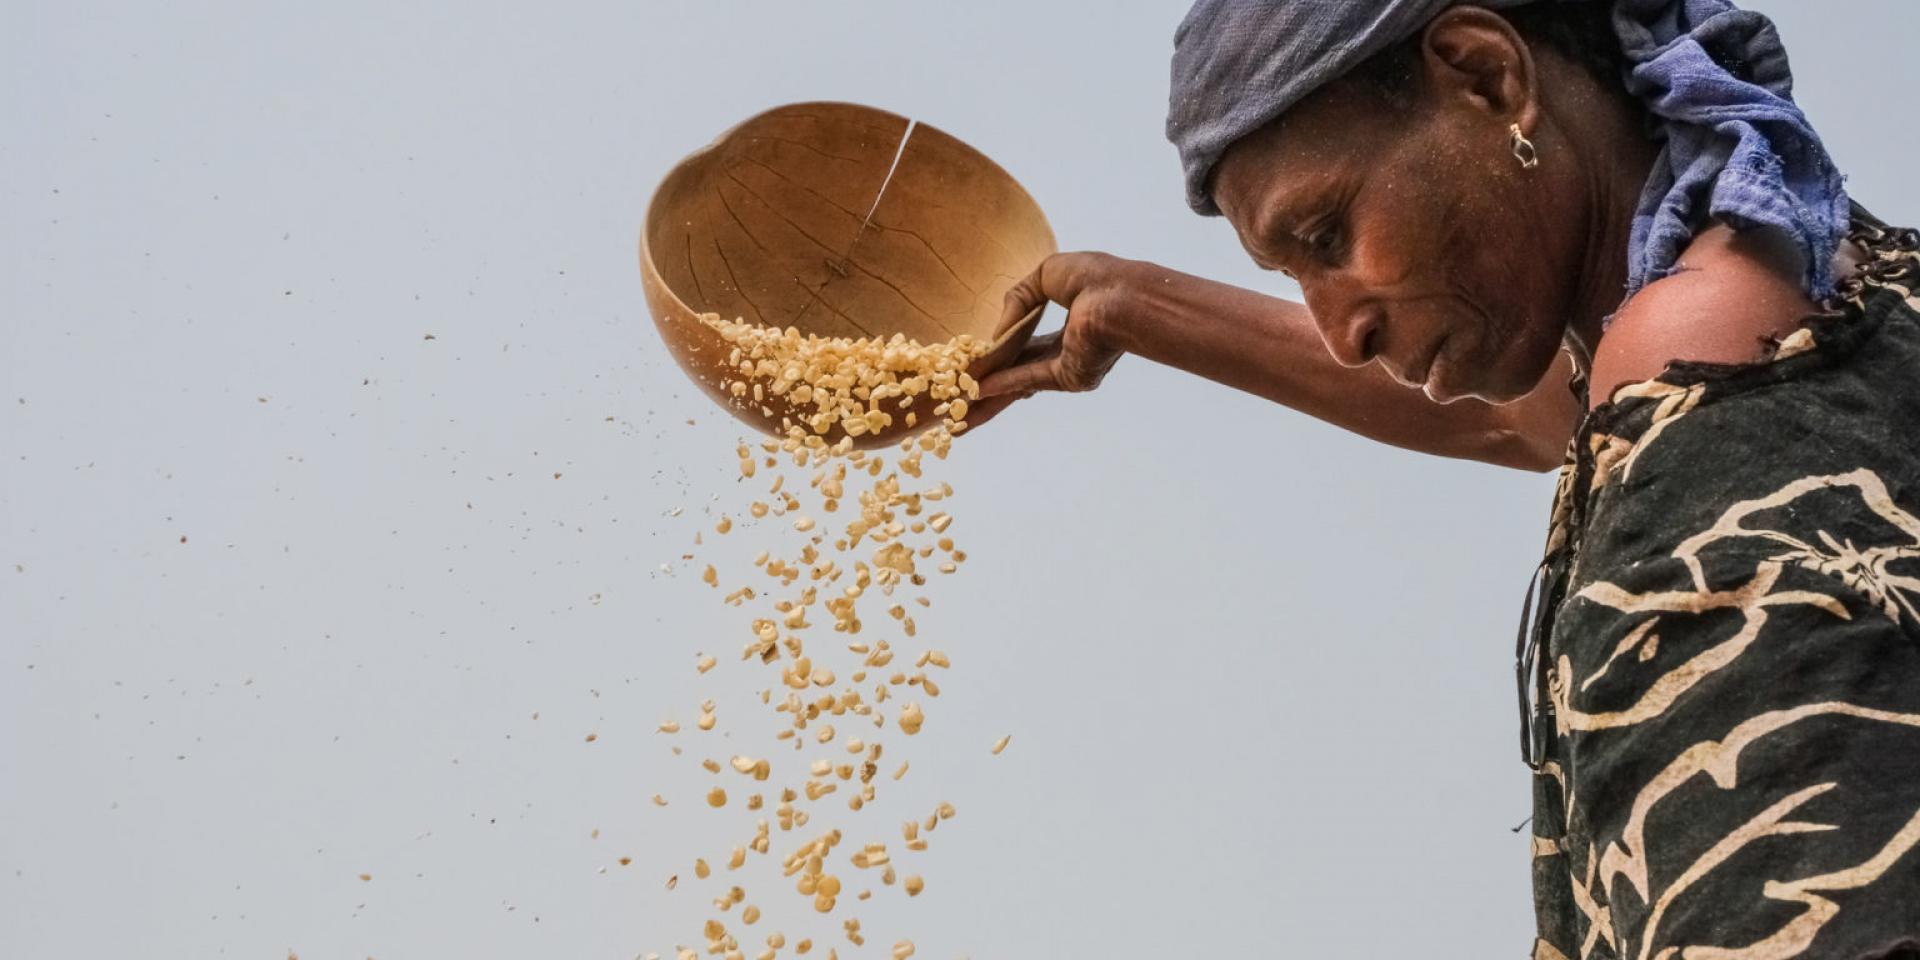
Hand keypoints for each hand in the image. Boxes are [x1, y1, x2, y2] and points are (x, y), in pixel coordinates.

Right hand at [970, 252, 1132, 426]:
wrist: (1119, 295)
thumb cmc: (1094, 278)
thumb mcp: (1046, 275)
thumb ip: (1017, 300)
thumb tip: (997, 333)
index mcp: (1073, 323)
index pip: (1032, 342)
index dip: (1004, 350)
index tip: (979, 358)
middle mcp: (1071, 349)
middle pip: (1021, 369)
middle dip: (992, 384)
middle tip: (963, 396)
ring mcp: (1069, 366)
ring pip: (1021, 383)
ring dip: (992, 395)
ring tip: (962, 410)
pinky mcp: (1068, 377)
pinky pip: (1029, 379)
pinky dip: (1004, 385)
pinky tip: (979, 391)